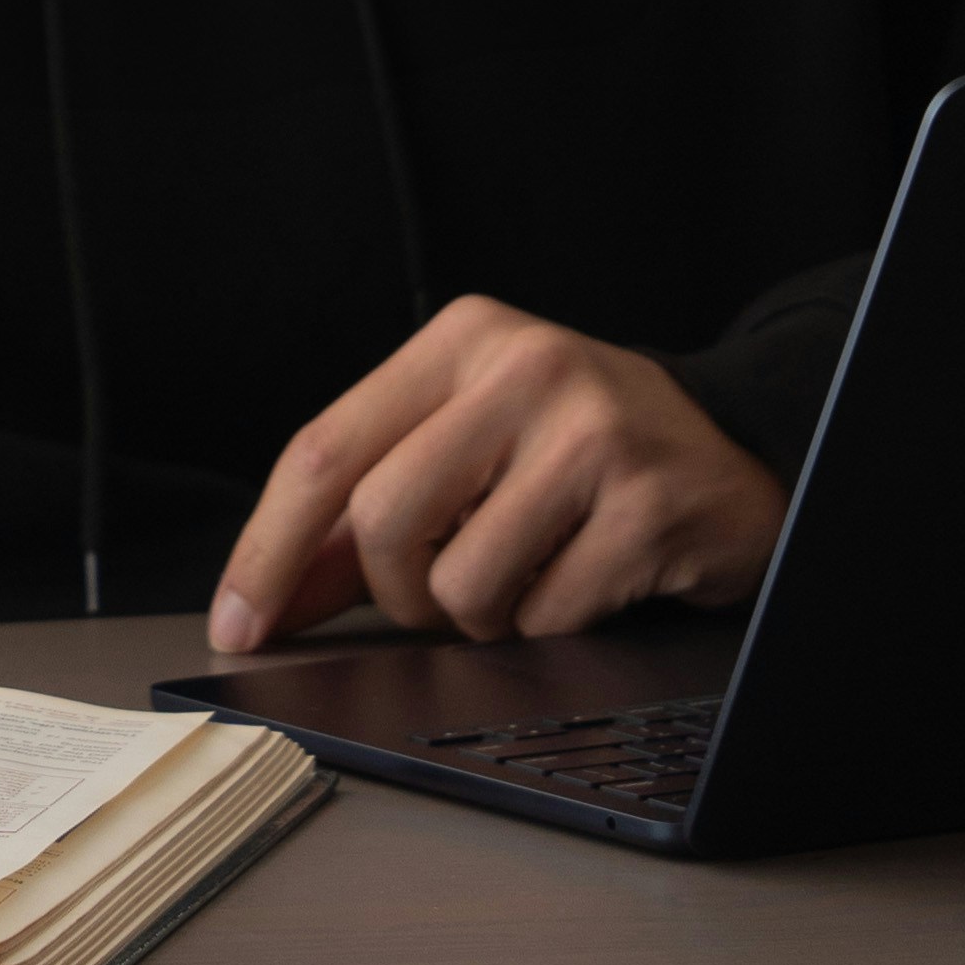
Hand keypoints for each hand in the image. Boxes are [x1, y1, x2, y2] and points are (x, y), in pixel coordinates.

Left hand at [208, 295, 786, 652]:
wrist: (728, 456)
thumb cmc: (575, 458)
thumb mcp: (463, 454)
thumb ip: (356, 523)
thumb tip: (262, 603)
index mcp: (461, 339)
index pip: (325, 450)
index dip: (268, 551)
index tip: (236, 625)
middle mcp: (524, 366)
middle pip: (381, 521)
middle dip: (398, 592)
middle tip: (439, 594)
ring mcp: (593, 430)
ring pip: (460, 583)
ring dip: (480, 616)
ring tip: (528, 573)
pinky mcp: (648, 502)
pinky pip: (545, 616)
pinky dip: (549, 625)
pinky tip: (587, 579)